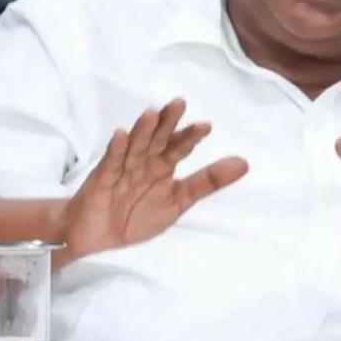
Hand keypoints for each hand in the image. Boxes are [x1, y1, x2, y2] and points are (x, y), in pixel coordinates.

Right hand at [60, 99, 247, 261]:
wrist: (96, 237)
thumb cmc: (135, 215)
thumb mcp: (178, 202)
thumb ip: (207, 182)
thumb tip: (244, 163)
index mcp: (162, 166)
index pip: (178, 147)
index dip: (190, 137)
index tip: (205, 126)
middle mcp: (143, 162)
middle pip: (156, 139)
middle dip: (167, 122)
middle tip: (179, 103)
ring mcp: (122, 168)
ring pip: (134, 146)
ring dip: (142, 130)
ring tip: (152, 113)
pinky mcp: (102, 178)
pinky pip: (110, 162)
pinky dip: (116, 149)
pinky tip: (121, 135)